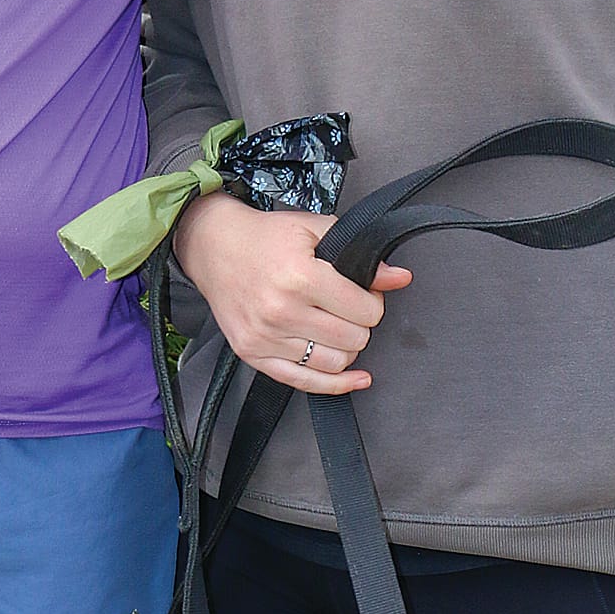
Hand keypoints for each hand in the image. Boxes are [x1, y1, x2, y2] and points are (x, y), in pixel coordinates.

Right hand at [173, 191, 411, 392]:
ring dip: (346, 349)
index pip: (365, 311)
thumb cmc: (266, 237)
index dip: (374, 302)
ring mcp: (265, 337)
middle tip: (350, 308)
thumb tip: (400, 278)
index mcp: (300, 277)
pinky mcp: (252, 354)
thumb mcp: (317, 229)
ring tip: (338, 328)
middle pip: (353, 339)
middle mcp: (281, 311)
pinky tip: (355, 378)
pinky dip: (335, 384)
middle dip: (361, 324)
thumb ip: (361, 254)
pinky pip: (304, 383)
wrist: (214, 247)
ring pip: (334, 363)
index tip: (365, 294)